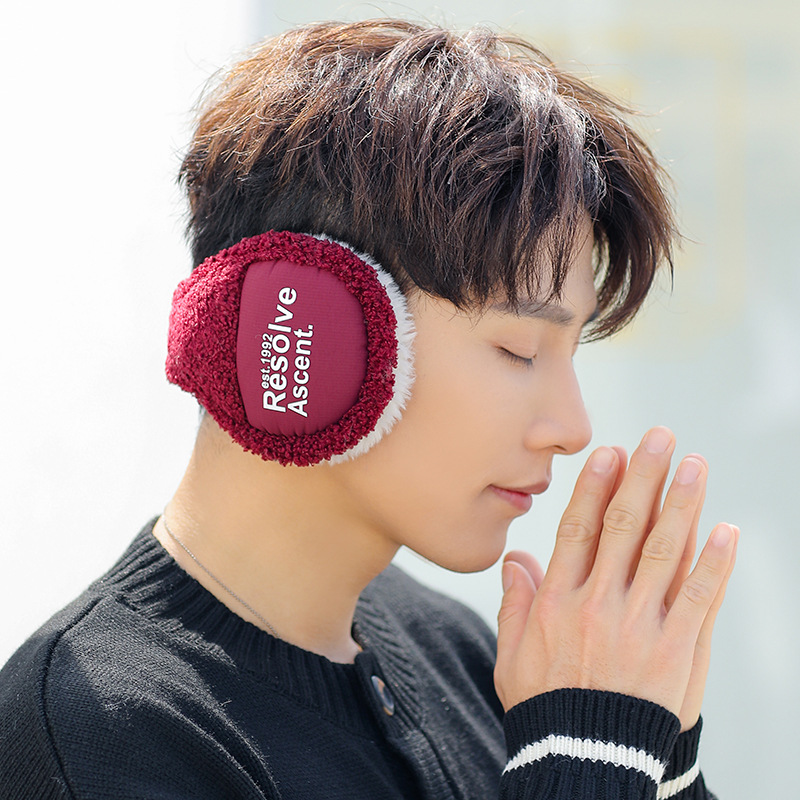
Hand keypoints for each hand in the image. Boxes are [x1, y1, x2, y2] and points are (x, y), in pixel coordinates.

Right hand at [494, 427, 737, 730]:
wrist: (583, 760)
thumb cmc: (546, 707)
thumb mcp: (512, 654)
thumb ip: (515, 603)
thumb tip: (515, 558)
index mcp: (558, 600)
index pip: (579, 528)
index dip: (597, 486)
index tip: (612, 452)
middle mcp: (599, 602)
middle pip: (624, 527)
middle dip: (643, 477)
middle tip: (660, 438)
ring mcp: (640, 624)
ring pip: (665, 551)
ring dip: (682, 503)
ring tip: (694, 465)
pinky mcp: (675, 649)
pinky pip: (700, 598)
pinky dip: (715, 562)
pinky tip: (726, 530)